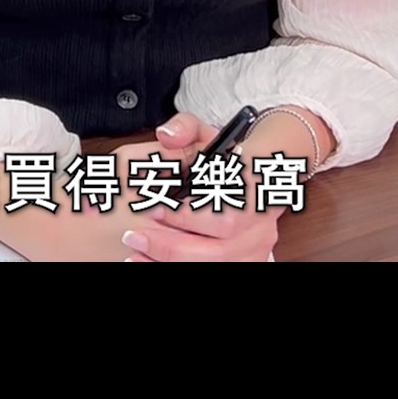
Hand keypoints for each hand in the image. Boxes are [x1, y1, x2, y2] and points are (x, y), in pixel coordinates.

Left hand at [112, 114, 281, 261]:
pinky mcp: (249, 262)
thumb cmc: (224, 160)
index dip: (186, 216)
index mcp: (254, 189)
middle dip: (173, 246)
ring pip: (218, 265)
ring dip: (173, 262)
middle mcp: (262, 224)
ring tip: (136, 253)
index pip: (224, 212)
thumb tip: (167, 137)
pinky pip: (218, 271)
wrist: (256, 180)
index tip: (153, 210)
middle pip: (221, 248)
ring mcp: (257, 249)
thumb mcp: (204, 133)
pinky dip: (181, 268)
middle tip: (134, 236)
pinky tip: (152, 262)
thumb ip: (183, 127)